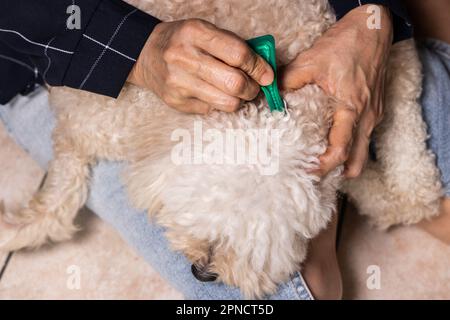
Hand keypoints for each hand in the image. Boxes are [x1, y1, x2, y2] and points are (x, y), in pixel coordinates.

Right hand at [128, 19, 273, 113]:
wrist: (146, 54)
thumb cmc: (183, 41)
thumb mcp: (205, 31)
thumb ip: (233, 45)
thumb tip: (263, 68)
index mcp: (195, 33)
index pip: (238, 54)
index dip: (258, 67)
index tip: (267, 75)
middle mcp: (184, 58)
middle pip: (234, 83)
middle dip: (252, 89)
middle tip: (253, 87)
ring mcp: (178, 83)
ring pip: (226, 103)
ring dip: (239, 100)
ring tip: (237, 92)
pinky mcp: (175, 102)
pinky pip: (211, 110)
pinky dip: (218, 104)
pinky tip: (212, 93)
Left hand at [281, 5, 392, 177]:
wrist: (374, 28)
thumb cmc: (347, 43)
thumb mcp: (312, 60)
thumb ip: (288, 81)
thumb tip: (271, 96)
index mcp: (352, 108)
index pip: (340, 151)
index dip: (323, 167)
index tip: (305, 172)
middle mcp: (367, 117)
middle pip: (357, 163)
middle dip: (337, 173)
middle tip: (313, 172)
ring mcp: (374, 115)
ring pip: (362, 153)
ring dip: (344, 161)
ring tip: (320, 160)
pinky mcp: (375, 110)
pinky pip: (363, 138)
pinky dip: (349, 146)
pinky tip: (330, 139)